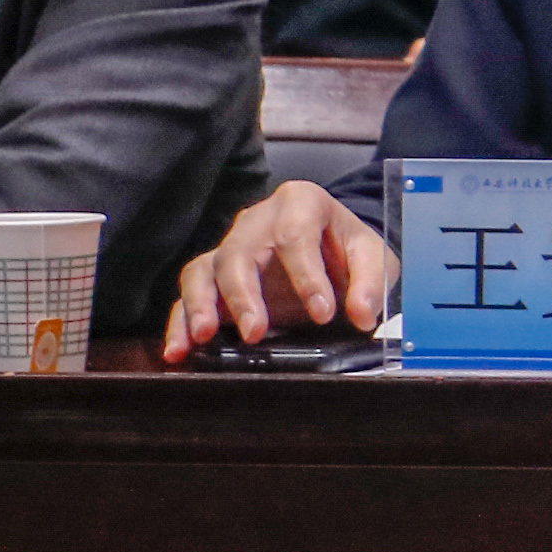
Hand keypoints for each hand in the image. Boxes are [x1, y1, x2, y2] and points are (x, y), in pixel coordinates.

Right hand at [163, 179, 396, 362]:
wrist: (334, 250)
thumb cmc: (348, 247)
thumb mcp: (372, 256)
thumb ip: (371, 283)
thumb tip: (362, 316)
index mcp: (299, 202)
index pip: (295, 235)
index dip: (307, 276)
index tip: (323, 313)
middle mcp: (256, 220)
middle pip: (238, 253)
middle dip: (244, 295)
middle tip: (255, 333)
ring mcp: (231, 247)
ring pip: (202, 270)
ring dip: (200, 305)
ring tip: (204, 337)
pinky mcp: (214, 276)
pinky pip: (189, 293)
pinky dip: (181, 321)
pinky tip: (179, 349)